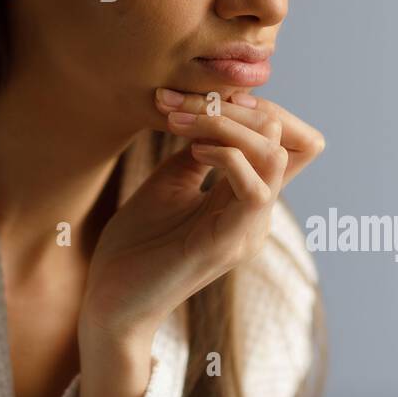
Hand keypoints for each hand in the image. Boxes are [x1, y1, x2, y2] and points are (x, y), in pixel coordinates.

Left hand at [80, 88, 325, 338]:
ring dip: (227, 126)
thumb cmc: (135, 244)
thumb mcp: (169, 181)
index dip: (257, 107)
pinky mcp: (230, 244)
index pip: (288, 141)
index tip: (202, 96)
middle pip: (283, 138)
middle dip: (235, 106)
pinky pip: (256, 190)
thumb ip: (197, 148)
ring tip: (181, 124)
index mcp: (244, 199)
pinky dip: (227, 157)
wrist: (109, 300)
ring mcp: (247, 229)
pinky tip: (192, 153)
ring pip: (274, 156)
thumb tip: (212, 111)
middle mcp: (256, 214)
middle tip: (178, 104)